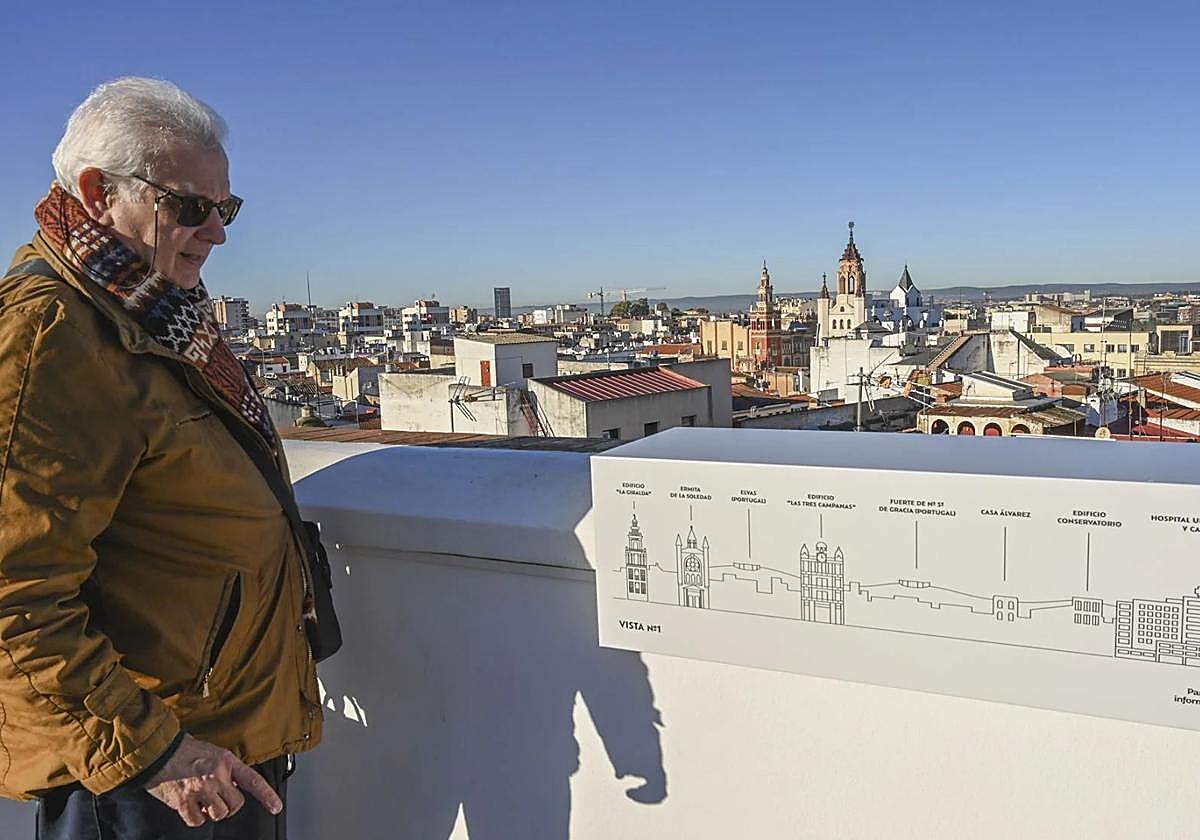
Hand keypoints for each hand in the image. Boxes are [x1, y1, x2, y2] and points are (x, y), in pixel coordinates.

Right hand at [144, 733, 282, 826]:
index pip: (252, 780)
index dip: (267, 795)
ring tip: (203, 800)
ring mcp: (200, 790)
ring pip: (219, 814)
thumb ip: (227, 770)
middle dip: (228, 805)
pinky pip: (197, 821)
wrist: (159, 751)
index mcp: (226, 761)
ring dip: (212, 812)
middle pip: (236, 804)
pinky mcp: (183, 802)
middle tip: (217, 798)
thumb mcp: (213, 752)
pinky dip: (195, 817)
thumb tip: (234, 787)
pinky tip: (190, 806)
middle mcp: (216, 776)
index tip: (276, 807)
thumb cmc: (184, 750)